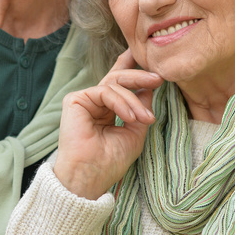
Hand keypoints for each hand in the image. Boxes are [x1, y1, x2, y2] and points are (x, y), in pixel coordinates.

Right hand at [53, 49, 161, 199]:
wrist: (91, 176)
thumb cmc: (110, 161)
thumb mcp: (135, 132)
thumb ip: (141, 109)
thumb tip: (150, 87)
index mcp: (107, 109)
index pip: (120, 83)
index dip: (132, 68)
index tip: (148, 58)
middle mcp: (95, 102)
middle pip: (118, 78)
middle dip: (140, 76)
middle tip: (159, 78)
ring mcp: (85, 100)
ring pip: (114, 84)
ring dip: (134, 100)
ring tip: (145, 119)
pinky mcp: (75, 100)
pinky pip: (104, 91)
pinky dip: (121, 103)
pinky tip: (129, 117)